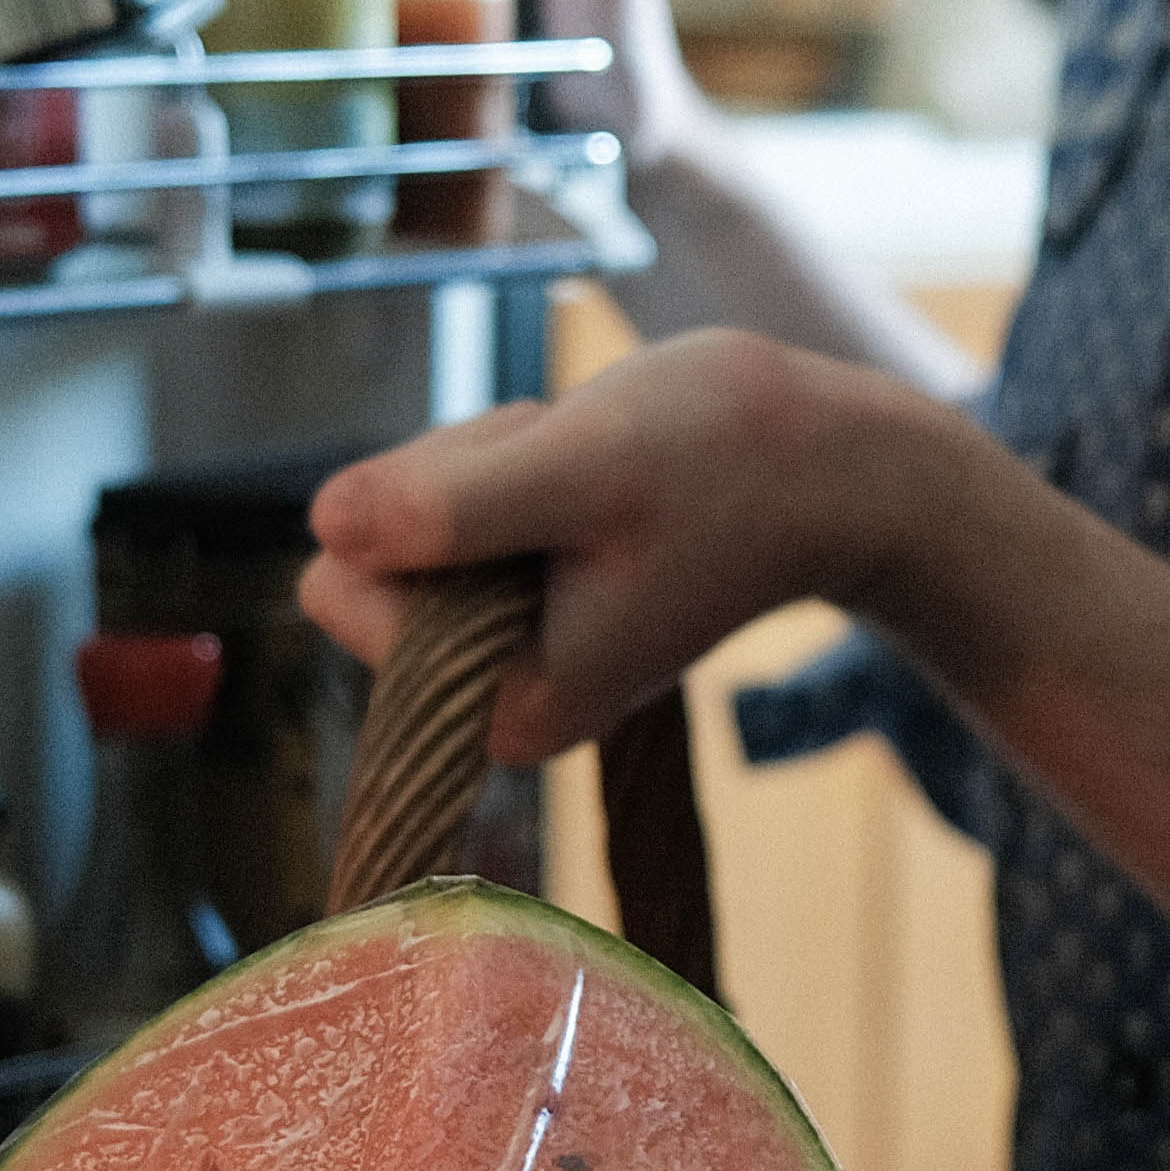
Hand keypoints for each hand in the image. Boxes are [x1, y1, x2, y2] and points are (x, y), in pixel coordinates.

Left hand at [301, 330, 937, 762]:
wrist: (845, 469)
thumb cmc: (732, 462)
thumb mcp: (583, 467)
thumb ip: (451, 505)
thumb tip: (324, 525)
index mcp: (501, 708)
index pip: (339, 583)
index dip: (426, 509)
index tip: (544, 504)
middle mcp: (498, 699)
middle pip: (373, 549)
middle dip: (463, 483)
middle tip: (583, 480)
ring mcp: (515, 647)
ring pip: (415, 517)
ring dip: (499, 466)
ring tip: (606, 476)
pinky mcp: (534, 597)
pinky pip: (463, 506)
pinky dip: (520, 466)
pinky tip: (604, 477)